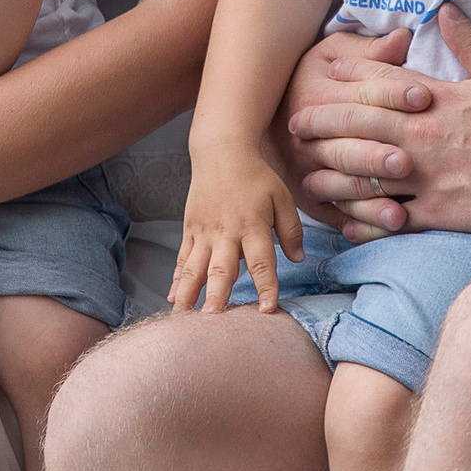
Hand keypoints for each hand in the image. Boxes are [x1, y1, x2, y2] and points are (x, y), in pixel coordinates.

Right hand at [169, 157, 306, 314]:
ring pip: (195, 267)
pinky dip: (177, 279)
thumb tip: (298, 258)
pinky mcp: (190, 229)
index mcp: (253, 225)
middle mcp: (226, 232)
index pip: (261, 261)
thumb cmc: (256, 176)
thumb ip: (291, 230)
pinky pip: (183, 258)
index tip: (266, 310)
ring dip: (189, 293)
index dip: (265, 286)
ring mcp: (204, 232)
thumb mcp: (282, 198)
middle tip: (213, 318)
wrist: (221, 151)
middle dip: (217, 294)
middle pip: (221, 268)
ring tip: (183, 318)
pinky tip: (172, 298)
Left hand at [282, 5, 470, 239]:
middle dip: (322, 124)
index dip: (349, 75)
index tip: (325, 72)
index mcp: (436, 101)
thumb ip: (470, 42)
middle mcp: (421, 138)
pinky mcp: (437, 213)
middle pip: (358, 127)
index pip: (381, 83)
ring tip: (308, 178)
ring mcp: (425, 178)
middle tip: (296, 125)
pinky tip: (344, 222)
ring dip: (332, 176)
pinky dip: (364, 220)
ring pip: (364, 176)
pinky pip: (390, 218)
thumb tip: (446, 10)